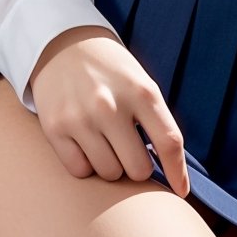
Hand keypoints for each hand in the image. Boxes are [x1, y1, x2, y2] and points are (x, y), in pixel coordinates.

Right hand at [29, 25, 189, 198]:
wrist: (63, 45)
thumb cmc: (111, 70)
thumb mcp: (141, 83)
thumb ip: (155, 121)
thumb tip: (170, 172)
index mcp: (141, 91)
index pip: (168, 142)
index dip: (177, 173)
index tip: (181, 191)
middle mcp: (110, 105)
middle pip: (138, 169)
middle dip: (138, 165)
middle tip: (129, 147)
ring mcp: (80, 118)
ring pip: (109, 173)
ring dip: (111, 165)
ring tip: (105, 139)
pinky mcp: (55, 129)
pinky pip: (80, 171)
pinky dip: (86, 164)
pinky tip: (85, 142)